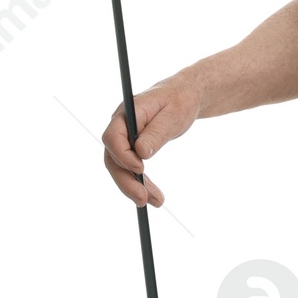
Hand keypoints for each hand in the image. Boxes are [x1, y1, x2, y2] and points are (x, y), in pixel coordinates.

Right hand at [101, 76, 201, 206]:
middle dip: (126, 181)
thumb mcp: (172, 115)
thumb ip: (156, 133)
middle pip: (113, 158)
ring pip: (120, 168)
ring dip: (134, 187)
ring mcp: (124, 138)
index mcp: (127, 112)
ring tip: (157, 202)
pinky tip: (154, 197)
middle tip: (143, 199)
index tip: (140, 170)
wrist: (185, 96)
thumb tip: (140, 153)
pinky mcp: (131, 148)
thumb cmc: (179, 100)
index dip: (122, 155)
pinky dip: (142, 184)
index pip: (113, 136)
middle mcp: (120, 126)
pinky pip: (131, 169)